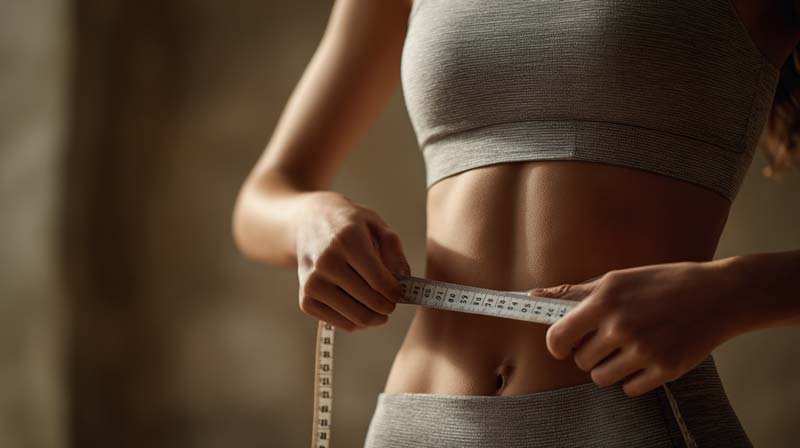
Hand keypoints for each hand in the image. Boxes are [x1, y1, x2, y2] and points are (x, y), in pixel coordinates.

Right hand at [295, 191, 410, 331]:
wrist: (308, 223)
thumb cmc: (349, 225)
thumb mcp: (376, 224)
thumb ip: (394, 251)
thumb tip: (404, 281)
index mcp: (347, 239)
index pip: (379, 281)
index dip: (396, 292)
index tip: (401, 292)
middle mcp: (326, 262)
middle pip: (371, 302)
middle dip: (389, 306)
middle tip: (392, 301)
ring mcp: (312, 283)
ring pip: (358, 318)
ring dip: (375, 317)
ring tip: (379, 305)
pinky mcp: (306, 301)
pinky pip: (344, 324)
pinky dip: (358, 321)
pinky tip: (360, 306)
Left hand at [528, 261, 738, 396]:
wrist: (718, 294)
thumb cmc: (661, 283)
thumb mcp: (616, 279)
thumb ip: (574, 293)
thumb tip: (533, 296)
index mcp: (604, 300)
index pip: (558, 337)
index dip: (558, 345)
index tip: (565, 345)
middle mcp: (620, 326)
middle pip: (581, 361)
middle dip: (590, 353)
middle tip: (610, 339)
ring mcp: (643, 350)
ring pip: (601, 378)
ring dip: (609, 368)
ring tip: (627, 349)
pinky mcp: (664, 369)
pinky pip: (630, 389)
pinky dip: (634, 379)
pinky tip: (646, 358)